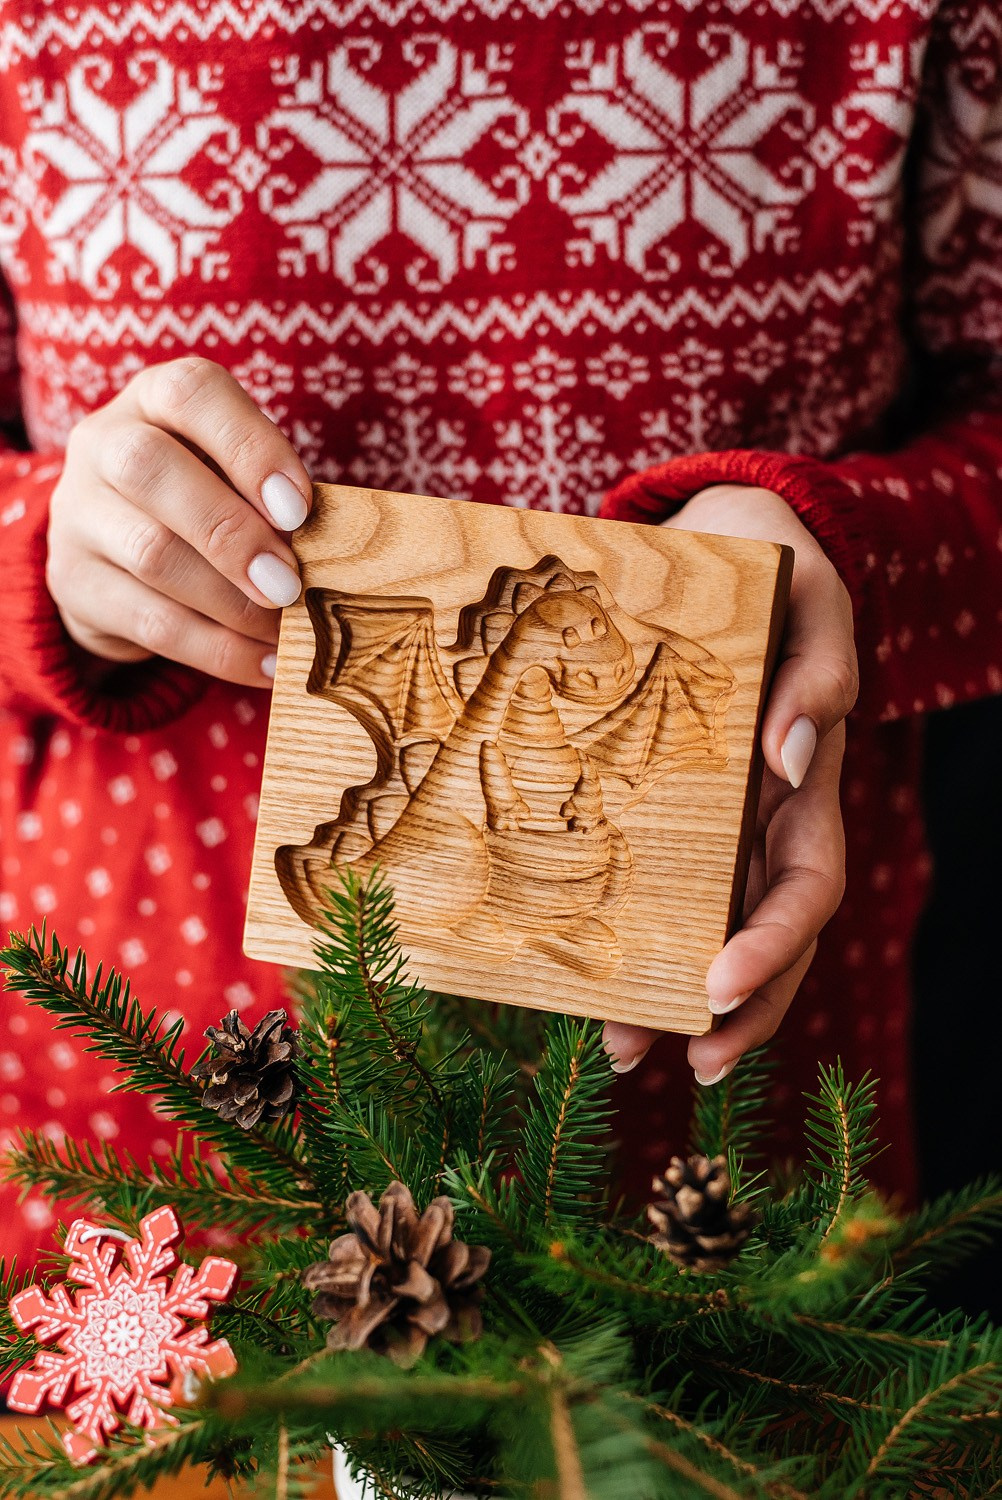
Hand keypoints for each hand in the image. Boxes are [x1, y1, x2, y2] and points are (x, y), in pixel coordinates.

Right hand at [46, 357, 312, 687]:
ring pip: (151, 553)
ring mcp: (78, 514)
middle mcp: (104, 444)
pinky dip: (219, 650)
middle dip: (233, 533)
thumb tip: (337, 551)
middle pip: (149, 469)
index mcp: (155, 399)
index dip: (250, 448)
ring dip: (232, 602)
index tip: (299, 509)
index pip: (191, 393)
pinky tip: (266, 663)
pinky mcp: (76, 585)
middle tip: (290, 584)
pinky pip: (150, 623)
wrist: (117, 555)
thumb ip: (274, 497)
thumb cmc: (206, 500)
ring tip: (284, 629)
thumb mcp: (235, 476)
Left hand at [603, 484, 857, 1083]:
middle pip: (765, 937)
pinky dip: (628, 931)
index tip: (720, 986)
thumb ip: (818, 669)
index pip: (808, 887)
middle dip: (735, 1007)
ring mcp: (714, 819)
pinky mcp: (663, 804)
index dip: (774, 946)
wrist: (725, 537)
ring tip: (624, 1048)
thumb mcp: (809, 599)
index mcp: (804, 784)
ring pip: (708, 926)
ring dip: (676, 995)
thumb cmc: (772, 567)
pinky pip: (652, 880)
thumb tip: (792, 752)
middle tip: (685, 1059)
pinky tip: (585, 974)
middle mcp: (761, 818)